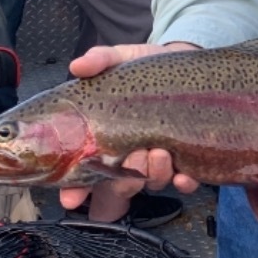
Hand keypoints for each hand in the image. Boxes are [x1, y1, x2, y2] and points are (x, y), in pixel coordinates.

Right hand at [57, 42, 201, 220]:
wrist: (183, 62)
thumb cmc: (143, 67)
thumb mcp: (119, 59)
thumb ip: (99, 60)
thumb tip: (78, 65)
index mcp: (105, 139)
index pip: (83, 174)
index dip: (74, 190)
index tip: (71, 198)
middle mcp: (129, 155)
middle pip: (120, 184)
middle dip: (124, 180)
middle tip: (133, 156)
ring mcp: (158, 158)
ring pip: (152, 182)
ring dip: (154, 174)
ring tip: (159, 152)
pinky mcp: (186, 156)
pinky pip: (184, 181)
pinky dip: (184, 182)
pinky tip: (184, 175)